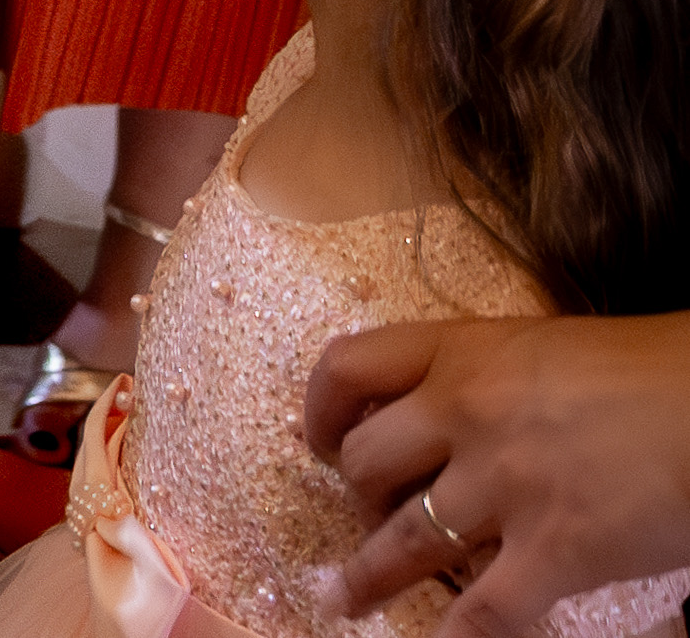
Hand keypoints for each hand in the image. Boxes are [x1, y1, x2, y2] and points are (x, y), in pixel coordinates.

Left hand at [307, 314, 689, 631]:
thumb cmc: (640, 370)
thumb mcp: (538, 347)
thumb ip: (482, 377)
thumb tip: (442, 419)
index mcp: (461, 351)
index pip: (348, 367)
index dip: (319, 410)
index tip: (317, 441)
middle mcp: (466, 412)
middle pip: (366, 461)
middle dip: (358, 497)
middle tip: (369, 517)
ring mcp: (505, 484)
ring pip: (405, 541)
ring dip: (369, 578)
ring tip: (344, 600)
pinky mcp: (555, 551)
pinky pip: (484, 611)